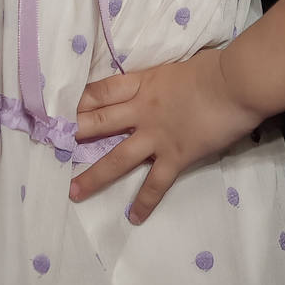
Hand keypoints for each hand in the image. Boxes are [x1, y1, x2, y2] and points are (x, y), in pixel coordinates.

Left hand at [70, 49, 261, 222]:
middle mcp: (141, 110)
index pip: (101, 91)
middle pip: (99, 121)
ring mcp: (156, 135)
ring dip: (94, 176)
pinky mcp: (175, 156)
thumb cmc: (210, 68)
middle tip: (50, 144)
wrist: (233, 83)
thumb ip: (157, 80)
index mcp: (141, 83)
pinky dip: (145, 202)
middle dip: (74, 133)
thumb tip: (154, 83)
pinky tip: (134, 217)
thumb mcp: (173, 67)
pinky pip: (156, 183)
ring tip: (74, 191)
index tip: (61, 108)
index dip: (80, 100)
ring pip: (118, 158)